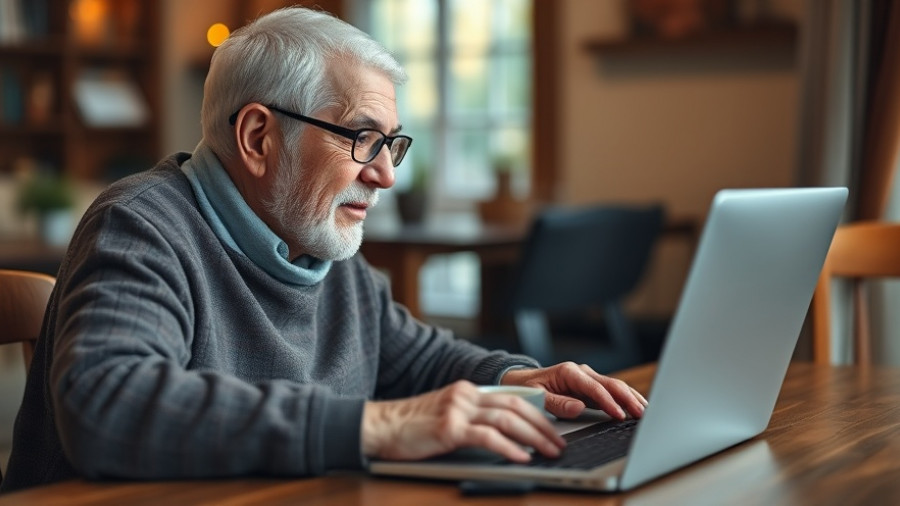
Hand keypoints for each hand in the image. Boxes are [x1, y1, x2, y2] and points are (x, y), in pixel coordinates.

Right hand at [362, 380, 564, 462]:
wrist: (378, 426)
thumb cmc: (409, 428)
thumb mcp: (444, 415)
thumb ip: (470, 418)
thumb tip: (503, 435)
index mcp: (466, 391)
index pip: (511, 398)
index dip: (536, 414)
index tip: (552, 430)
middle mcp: (465, 395)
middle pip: (515, 406)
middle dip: (542, 426)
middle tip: (559, 444)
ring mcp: (457, 410)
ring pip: (506, 419)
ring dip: (533, 437)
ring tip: (549, 452)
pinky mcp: (448, 428)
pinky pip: (487, 436)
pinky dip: (509, 447)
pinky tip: (521, 457)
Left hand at [500, 362, 647, 419]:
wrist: (523, 381)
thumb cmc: (528, 388)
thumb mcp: (537, 396)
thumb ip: (557, 403)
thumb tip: (579, 408)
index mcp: (569, 372)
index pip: (594, 387)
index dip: (608, 402)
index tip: (619, 415)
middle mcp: (581, 372)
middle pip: (611, 384)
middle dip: (628, 399)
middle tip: (641, 414)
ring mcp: (588, 378)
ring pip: (615, 386)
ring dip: (631, 398)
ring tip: (645, 411)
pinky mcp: (591, 386)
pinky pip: (612, 391)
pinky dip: (626, 398)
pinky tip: (637, 406)